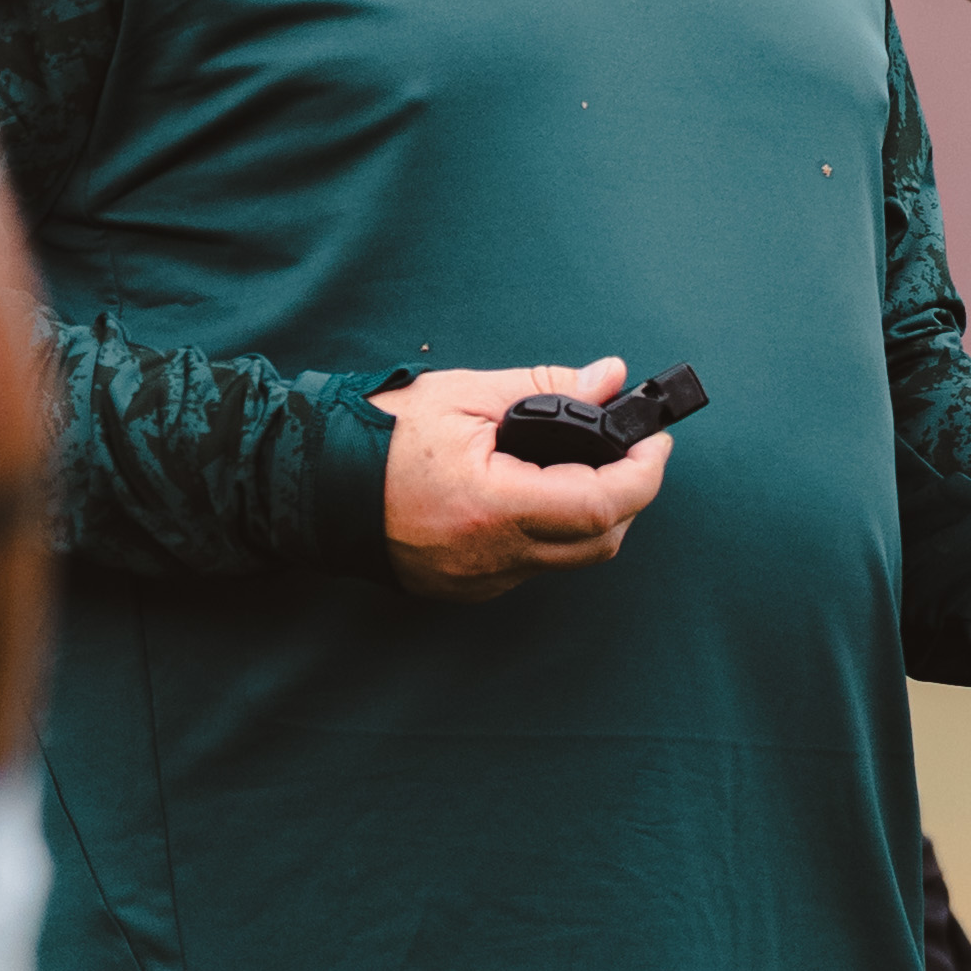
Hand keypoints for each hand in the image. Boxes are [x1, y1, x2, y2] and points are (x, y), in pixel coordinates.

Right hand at [382, 357, 676, 605]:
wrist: (316, 483)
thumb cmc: (382, 434)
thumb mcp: (466, 394)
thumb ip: (547, 387)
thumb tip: (610, 379)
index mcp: (494, 504)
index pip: (601, 504)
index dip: (644, 473)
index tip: (655, 442)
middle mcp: (492, 555)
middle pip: (600, 542)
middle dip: (629, 495)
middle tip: (629, 452)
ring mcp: (480, 581)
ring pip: (568, 558)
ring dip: (590, 515)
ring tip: (578, 466)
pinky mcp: (468, 590)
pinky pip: (531, 566)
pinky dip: (547, 532)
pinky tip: (531, 494)